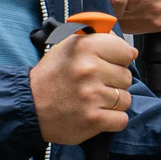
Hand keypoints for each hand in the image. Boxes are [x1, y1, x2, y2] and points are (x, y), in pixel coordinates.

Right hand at [30, 24, 136, 143]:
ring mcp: (91, 95)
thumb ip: (99, 39)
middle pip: (127, 77)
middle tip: (92, 85)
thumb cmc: (52, 76)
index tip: (105, 65)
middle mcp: (88, 69)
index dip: (118, 60)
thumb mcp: (68, 45)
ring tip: (91, 100)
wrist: (28, 106)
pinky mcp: (93, 119)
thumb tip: (131, 50)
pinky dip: (112, 120)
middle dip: (113, 82)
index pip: (127, 52)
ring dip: (112, 102)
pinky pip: (122, 119)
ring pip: (126, 99)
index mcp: (84, 47)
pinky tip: (95, 114)